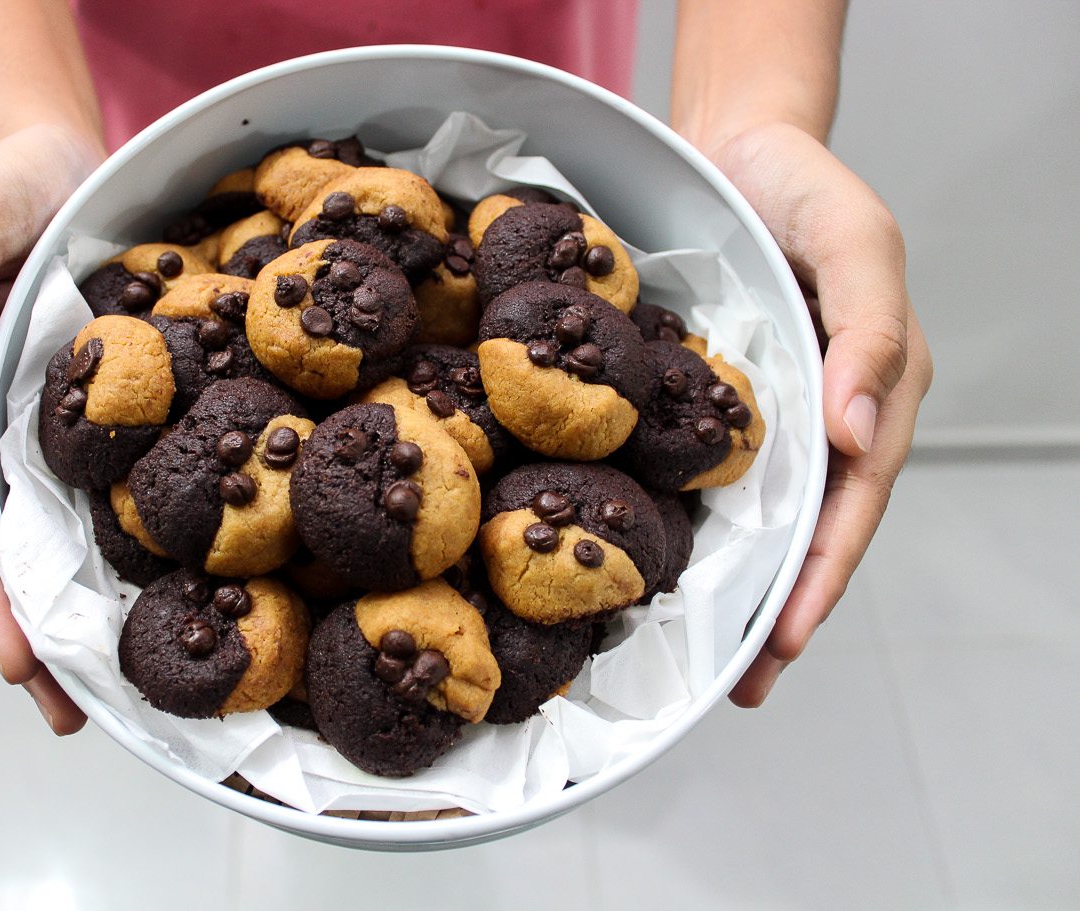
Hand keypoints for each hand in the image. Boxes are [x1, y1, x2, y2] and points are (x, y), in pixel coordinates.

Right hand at [0, 123, 102, 732]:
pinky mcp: (83, 414)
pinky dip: (107, 546)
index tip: (16, 656)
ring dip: (67, 609)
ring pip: (42, 530)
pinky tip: (142, 594)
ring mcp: (30, 423)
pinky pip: (91, 489)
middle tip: (67, 711)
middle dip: (25, 627)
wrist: (61, 160)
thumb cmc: (3, 185)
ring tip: (102, 687)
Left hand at [704, 122, 932, 706]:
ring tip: (704, 657)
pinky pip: (713, 473)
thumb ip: (867, 330)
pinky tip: (666, 562)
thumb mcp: (854, 241)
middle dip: (781, 611)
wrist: (737, 145)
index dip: (819, 576)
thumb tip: (857, 432)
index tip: (782, 643)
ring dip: (740, 587)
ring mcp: (772, 413)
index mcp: (870, 390)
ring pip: (762, 516)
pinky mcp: (720, 400)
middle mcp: (824, 415)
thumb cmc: (805, 188)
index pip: (850, 504)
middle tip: (742, 684)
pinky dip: (700, 523)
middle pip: (809, 530)